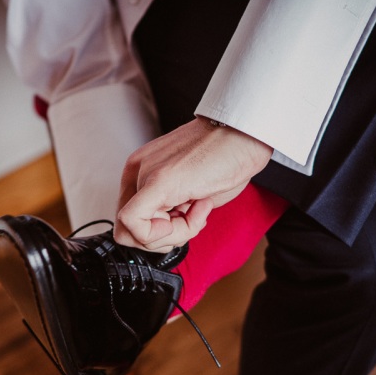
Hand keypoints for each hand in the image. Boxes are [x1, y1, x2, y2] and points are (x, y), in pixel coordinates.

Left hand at [114, 117, 271, 251]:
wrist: (245, 136)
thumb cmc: (225, 159)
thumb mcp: (189, 192)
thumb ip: (170, 212)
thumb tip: (160, 237)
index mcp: (141, 172)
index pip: (130, 223)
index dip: (158, 234)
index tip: (187, 217)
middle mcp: (136, 171)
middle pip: (130, 233)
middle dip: (166, 238)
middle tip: (194, 217)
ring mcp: (144, 174)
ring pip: (137, 234)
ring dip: (177, 233)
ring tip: (202, 204)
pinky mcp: (157, 182)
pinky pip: (135, 225)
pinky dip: (163, 234)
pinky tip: (195, 209)